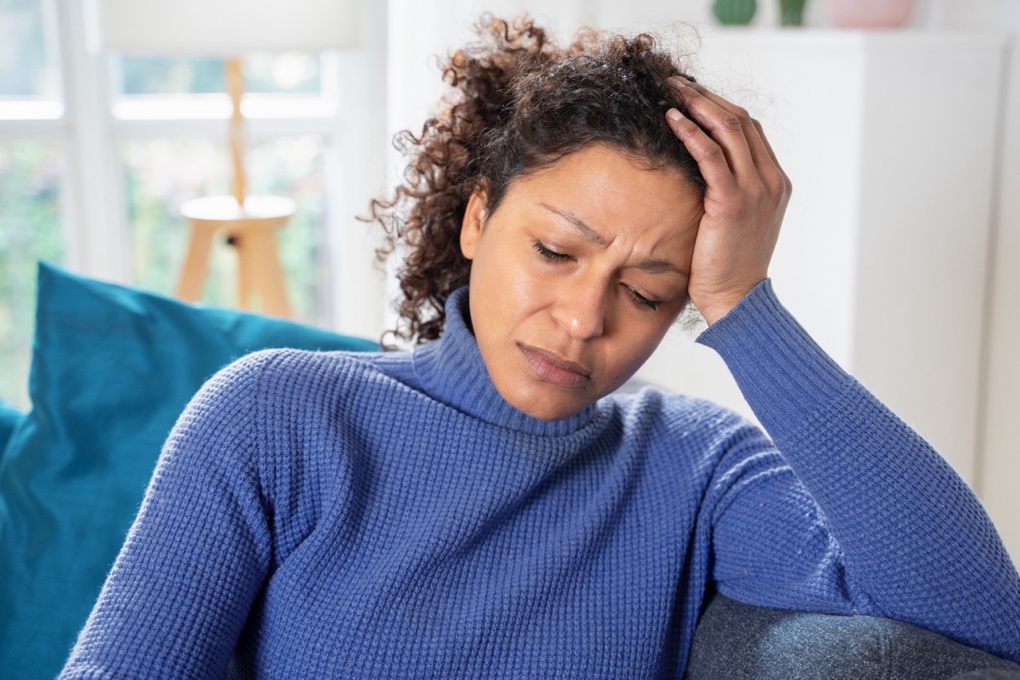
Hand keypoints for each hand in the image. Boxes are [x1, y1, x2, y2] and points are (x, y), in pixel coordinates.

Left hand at [665, 76, 791, 324]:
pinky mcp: (733, 202)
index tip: (690, 95)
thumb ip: (728, 192)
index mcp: (775, 182)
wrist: (737, 301)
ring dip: (697, 104)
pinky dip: (692, 133)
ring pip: (729, 129)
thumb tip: (697, 172)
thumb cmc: (728, 267)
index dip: (719, 106)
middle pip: (740, 120)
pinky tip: (672, 120)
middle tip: (676, 83)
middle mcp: (771, 180)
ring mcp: (756, 189)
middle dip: (706, 96)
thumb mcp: (736, 222)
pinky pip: (712, 156)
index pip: (749, 129)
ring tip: (670, 91)